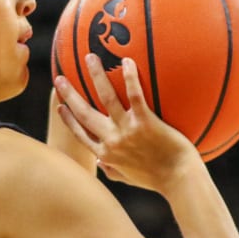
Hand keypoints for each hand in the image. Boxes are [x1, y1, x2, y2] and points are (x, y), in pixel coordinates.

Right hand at [54, 54, 199, 191]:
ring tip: (89, 57)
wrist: (179, 180)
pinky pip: (135, 95)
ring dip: (95, 76)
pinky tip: (128, 61)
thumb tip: (100, 162)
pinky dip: (130, 78)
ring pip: (106, 98)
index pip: (81, 134)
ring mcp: (127, 131)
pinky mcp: (145, 123)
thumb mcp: (130, 178)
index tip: (60, 106)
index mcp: (107, 154)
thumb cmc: (159, 180)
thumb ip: (113, 170)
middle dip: (70, 94)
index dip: (69, 119)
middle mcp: (112, 141)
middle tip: (59, 78)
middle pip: (84, 113)